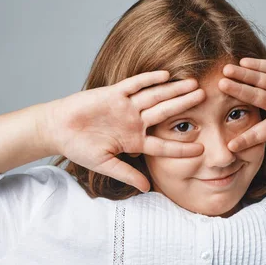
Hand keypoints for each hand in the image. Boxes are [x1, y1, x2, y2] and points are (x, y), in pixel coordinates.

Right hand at [43, 71, 204, 192]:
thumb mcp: (105, 165)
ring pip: (155, 97)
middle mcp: (135, 122)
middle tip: (207, 98)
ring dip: (173, 91)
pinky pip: (134, 85)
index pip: (163, 145)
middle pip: (165, 113)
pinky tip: (166, 76)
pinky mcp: (114, 93)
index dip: (181, 147)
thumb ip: (127, 174)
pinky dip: (148, 79)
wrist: (58, 129)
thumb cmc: (79, 148)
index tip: (202, 148)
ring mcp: (126, 107)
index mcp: (135, 141)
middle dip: (185, 106)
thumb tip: (147, 189)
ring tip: (193, 85)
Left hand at [218, 58, 265, 168]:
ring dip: (242, 75)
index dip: (245, 138)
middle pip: (252, 98)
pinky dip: (258, 65)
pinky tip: (244, 61)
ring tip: (226, 70)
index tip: (229, 145)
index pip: (258, 131)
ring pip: (257, 80)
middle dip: (236, 92)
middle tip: (218, 87)